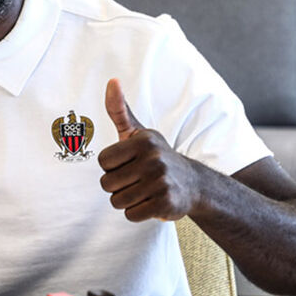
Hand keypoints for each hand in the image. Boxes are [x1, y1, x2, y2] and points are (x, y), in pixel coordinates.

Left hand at [97, 78, 198, 221]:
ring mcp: (161, 182)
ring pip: (117, 201)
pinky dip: (137, 212)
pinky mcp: (166, 204)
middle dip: (117, 186)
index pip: (103, 161)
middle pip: (107, 183)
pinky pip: (131, 215)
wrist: (193, 183)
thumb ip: (119, 110)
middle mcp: (154, 159)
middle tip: (136, 180)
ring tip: (143, 191)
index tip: (128, 163)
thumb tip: (111, 80)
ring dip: (126, 200)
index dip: (111, 166)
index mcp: (143, 140)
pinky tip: (151, 202)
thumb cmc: (155, 156)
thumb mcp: (138, 132)